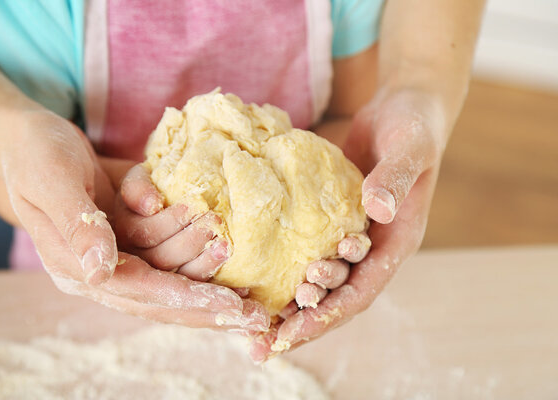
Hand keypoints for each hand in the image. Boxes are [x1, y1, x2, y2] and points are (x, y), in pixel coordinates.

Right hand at [0, 111, 266, 331]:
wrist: (31, 135)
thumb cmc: (35, 152)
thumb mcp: (52, 180)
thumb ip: (77, 226)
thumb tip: (100, 273)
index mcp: (73, 266)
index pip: (136, 291)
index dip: (182, 297)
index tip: (226, 306)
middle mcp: (99, 269)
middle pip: (159, 298)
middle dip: (206, 307)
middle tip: (253, 315)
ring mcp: (116, 253)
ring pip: (169, 275)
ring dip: (204, 270)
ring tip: (240, 267)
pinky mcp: (130, 235)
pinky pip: (168, 254)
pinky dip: (196, 254)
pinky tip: (227, 257)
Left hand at [248, 88, 444, 360]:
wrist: (404, 107)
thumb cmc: (414, 126)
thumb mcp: (410, 147)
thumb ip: (394, 177)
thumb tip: (377, 210)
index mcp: (398, 242)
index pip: (362, 290)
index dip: (329, 314)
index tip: (294, 331)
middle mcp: (375, 247)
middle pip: (337, 296)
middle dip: (301, 321)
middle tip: (261, 340)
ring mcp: (353, 235)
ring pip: (321, 280)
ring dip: (291, 303)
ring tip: (254, 322)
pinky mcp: (332, 220)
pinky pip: (308, 250)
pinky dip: (287, 268)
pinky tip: (258, 279)